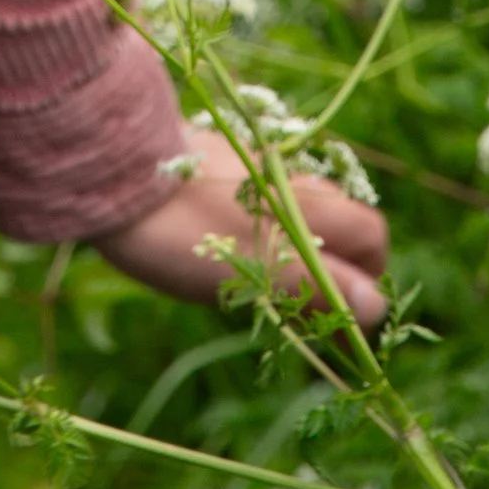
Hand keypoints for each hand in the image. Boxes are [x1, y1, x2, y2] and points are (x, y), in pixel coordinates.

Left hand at [93, 127, 388, 335]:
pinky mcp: (216, 166)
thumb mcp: (256, 271)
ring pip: (294, 218)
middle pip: (337, 227)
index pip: (372, 235)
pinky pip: (256, 208)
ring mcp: (252, 168)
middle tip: (295, 316)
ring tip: (253, 293)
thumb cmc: (185, 229)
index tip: (339, 321)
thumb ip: (318, 286)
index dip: (367, 280)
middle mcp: (290, 177)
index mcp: (309, 201)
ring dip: (290, 258)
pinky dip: (255, 238)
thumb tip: (377, 307)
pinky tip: (217, 258)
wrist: (111, 167)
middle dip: (329, 274)